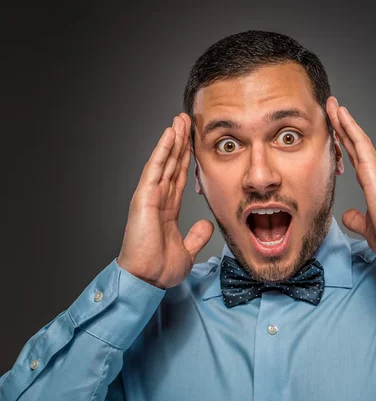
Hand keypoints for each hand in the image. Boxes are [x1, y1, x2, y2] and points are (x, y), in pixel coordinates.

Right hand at [117, 113, 213, 288]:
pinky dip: (162, 150)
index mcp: (167, 209)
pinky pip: (155, 169)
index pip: (179, 177)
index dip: (186, 159)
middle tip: (186, 121)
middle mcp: (158, 199)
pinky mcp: (144, 197)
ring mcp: (150, 196)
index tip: (193, 143)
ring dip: (172, 140)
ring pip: (164, 161)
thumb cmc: (160, 269)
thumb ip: (196, 236)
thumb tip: (206, 223)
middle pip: (172, 164)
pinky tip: (169, 134)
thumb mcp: (187, 250)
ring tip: (180, 120)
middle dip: (180, 143)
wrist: (147, 280)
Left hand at [326, 97, 375, 258]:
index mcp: (373, 183)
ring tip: (332, 104)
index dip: (343, 141)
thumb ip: (356, 218)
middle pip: (355, 143)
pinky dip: (350, 128)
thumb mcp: (366, 226)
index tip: (333, 128)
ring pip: (357, 138)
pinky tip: (342, 114)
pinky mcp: (375, 172)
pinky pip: (361, 144)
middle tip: (330, 107)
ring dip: (344, 120)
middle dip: (342, 125)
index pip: (355, 157)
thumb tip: (347, 214)